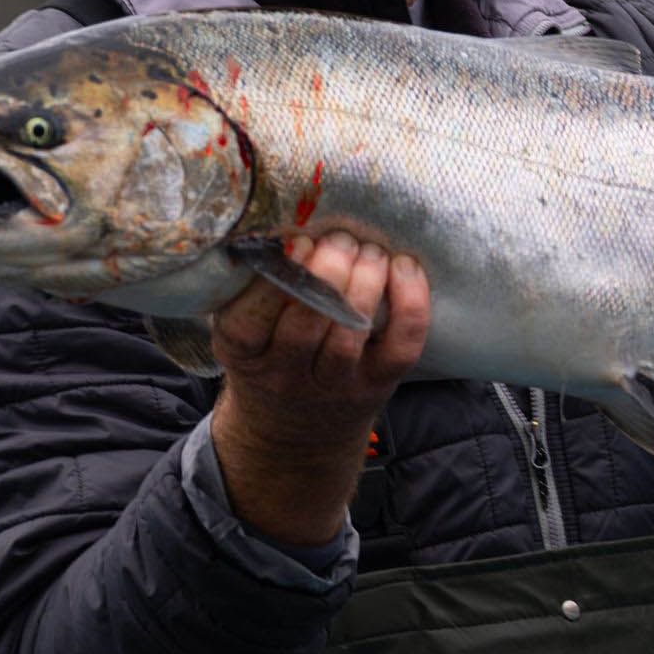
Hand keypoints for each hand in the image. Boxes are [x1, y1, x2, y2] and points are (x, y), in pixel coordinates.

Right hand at [208, 232, 429, 543]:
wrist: (296, 433)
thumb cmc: (268, 356)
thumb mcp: (243, 331)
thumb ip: (252, 287)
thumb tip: (278, 220)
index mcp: (243, 353)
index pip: (250, 320)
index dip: (277, 278)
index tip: (297, 241)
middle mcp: (287, 375)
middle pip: (307, 323)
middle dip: (329, 270)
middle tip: (340, 237)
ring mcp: (336, 384)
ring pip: (351, 333)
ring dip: (365, 281)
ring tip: (369, 249)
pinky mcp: (378, 385)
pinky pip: (400, 348)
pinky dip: (410, 304)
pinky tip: (405, 268)